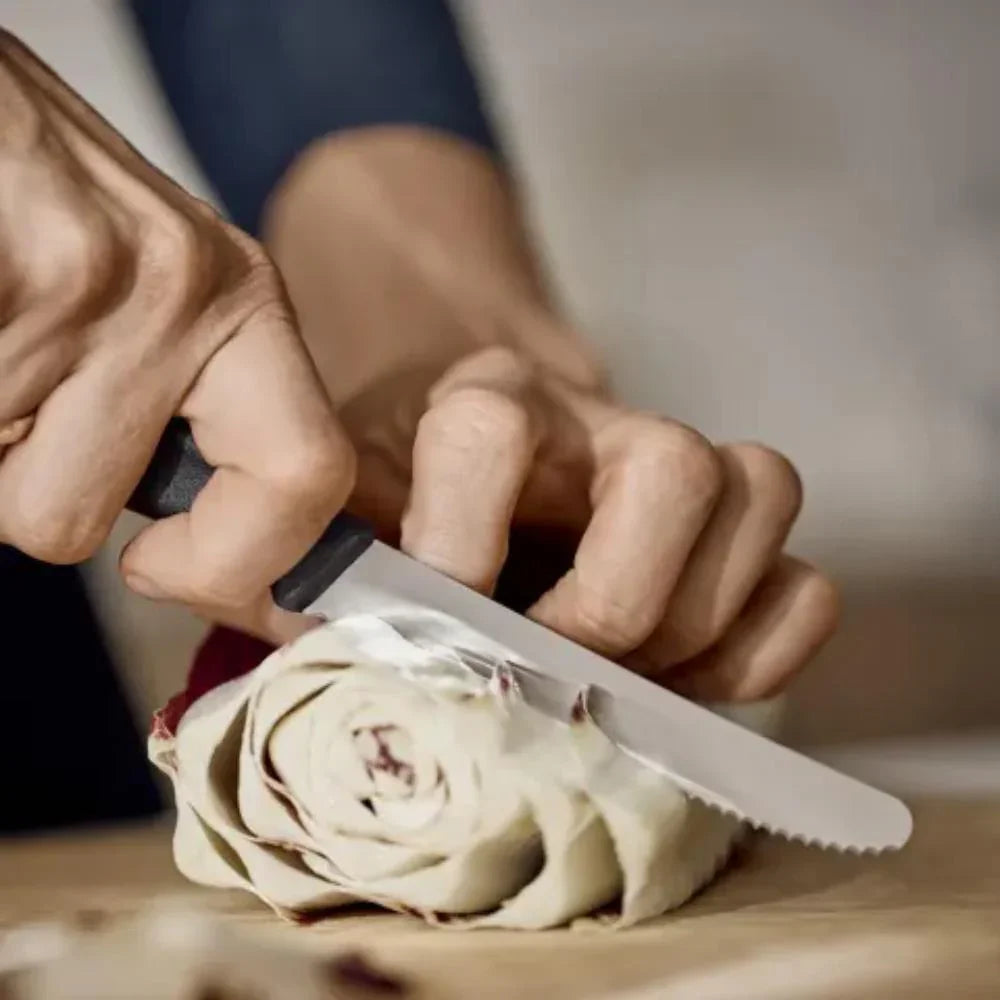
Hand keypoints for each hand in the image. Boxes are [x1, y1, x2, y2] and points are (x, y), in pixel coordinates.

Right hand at [0, 34, 353, 641]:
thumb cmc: (53, 203)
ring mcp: (87, 281)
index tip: (161, 563)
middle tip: (28, 408)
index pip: (307, 479)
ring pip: (13, 498)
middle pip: (76, 521)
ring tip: (4, 345)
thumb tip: (193, 544)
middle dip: (30, 495)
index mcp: (244, 307)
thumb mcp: (159, 297)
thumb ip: (188, 410)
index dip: (231, 563)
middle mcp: (184, 293)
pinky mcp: (8, 273)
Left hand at [265, 127, 838, 699]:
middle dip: (615, 604)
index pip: (486, 432)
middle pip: (676, 469)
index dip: (459, 547)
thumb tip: (354, 671)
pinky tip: (680, 683)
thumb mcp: (340, 524)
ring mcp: (682, 469)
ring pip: (761, 496)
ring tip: (624, 676)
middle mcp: (599, 420)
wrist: (460, 452)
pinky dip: (758, 656)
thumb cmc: (397, 502)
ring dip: (697, 622)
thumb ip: (329, 581)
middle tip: (557, 669)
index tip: (437, 626)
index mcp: (483, 397)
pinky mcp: (732, 539)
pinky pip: (806, 590)